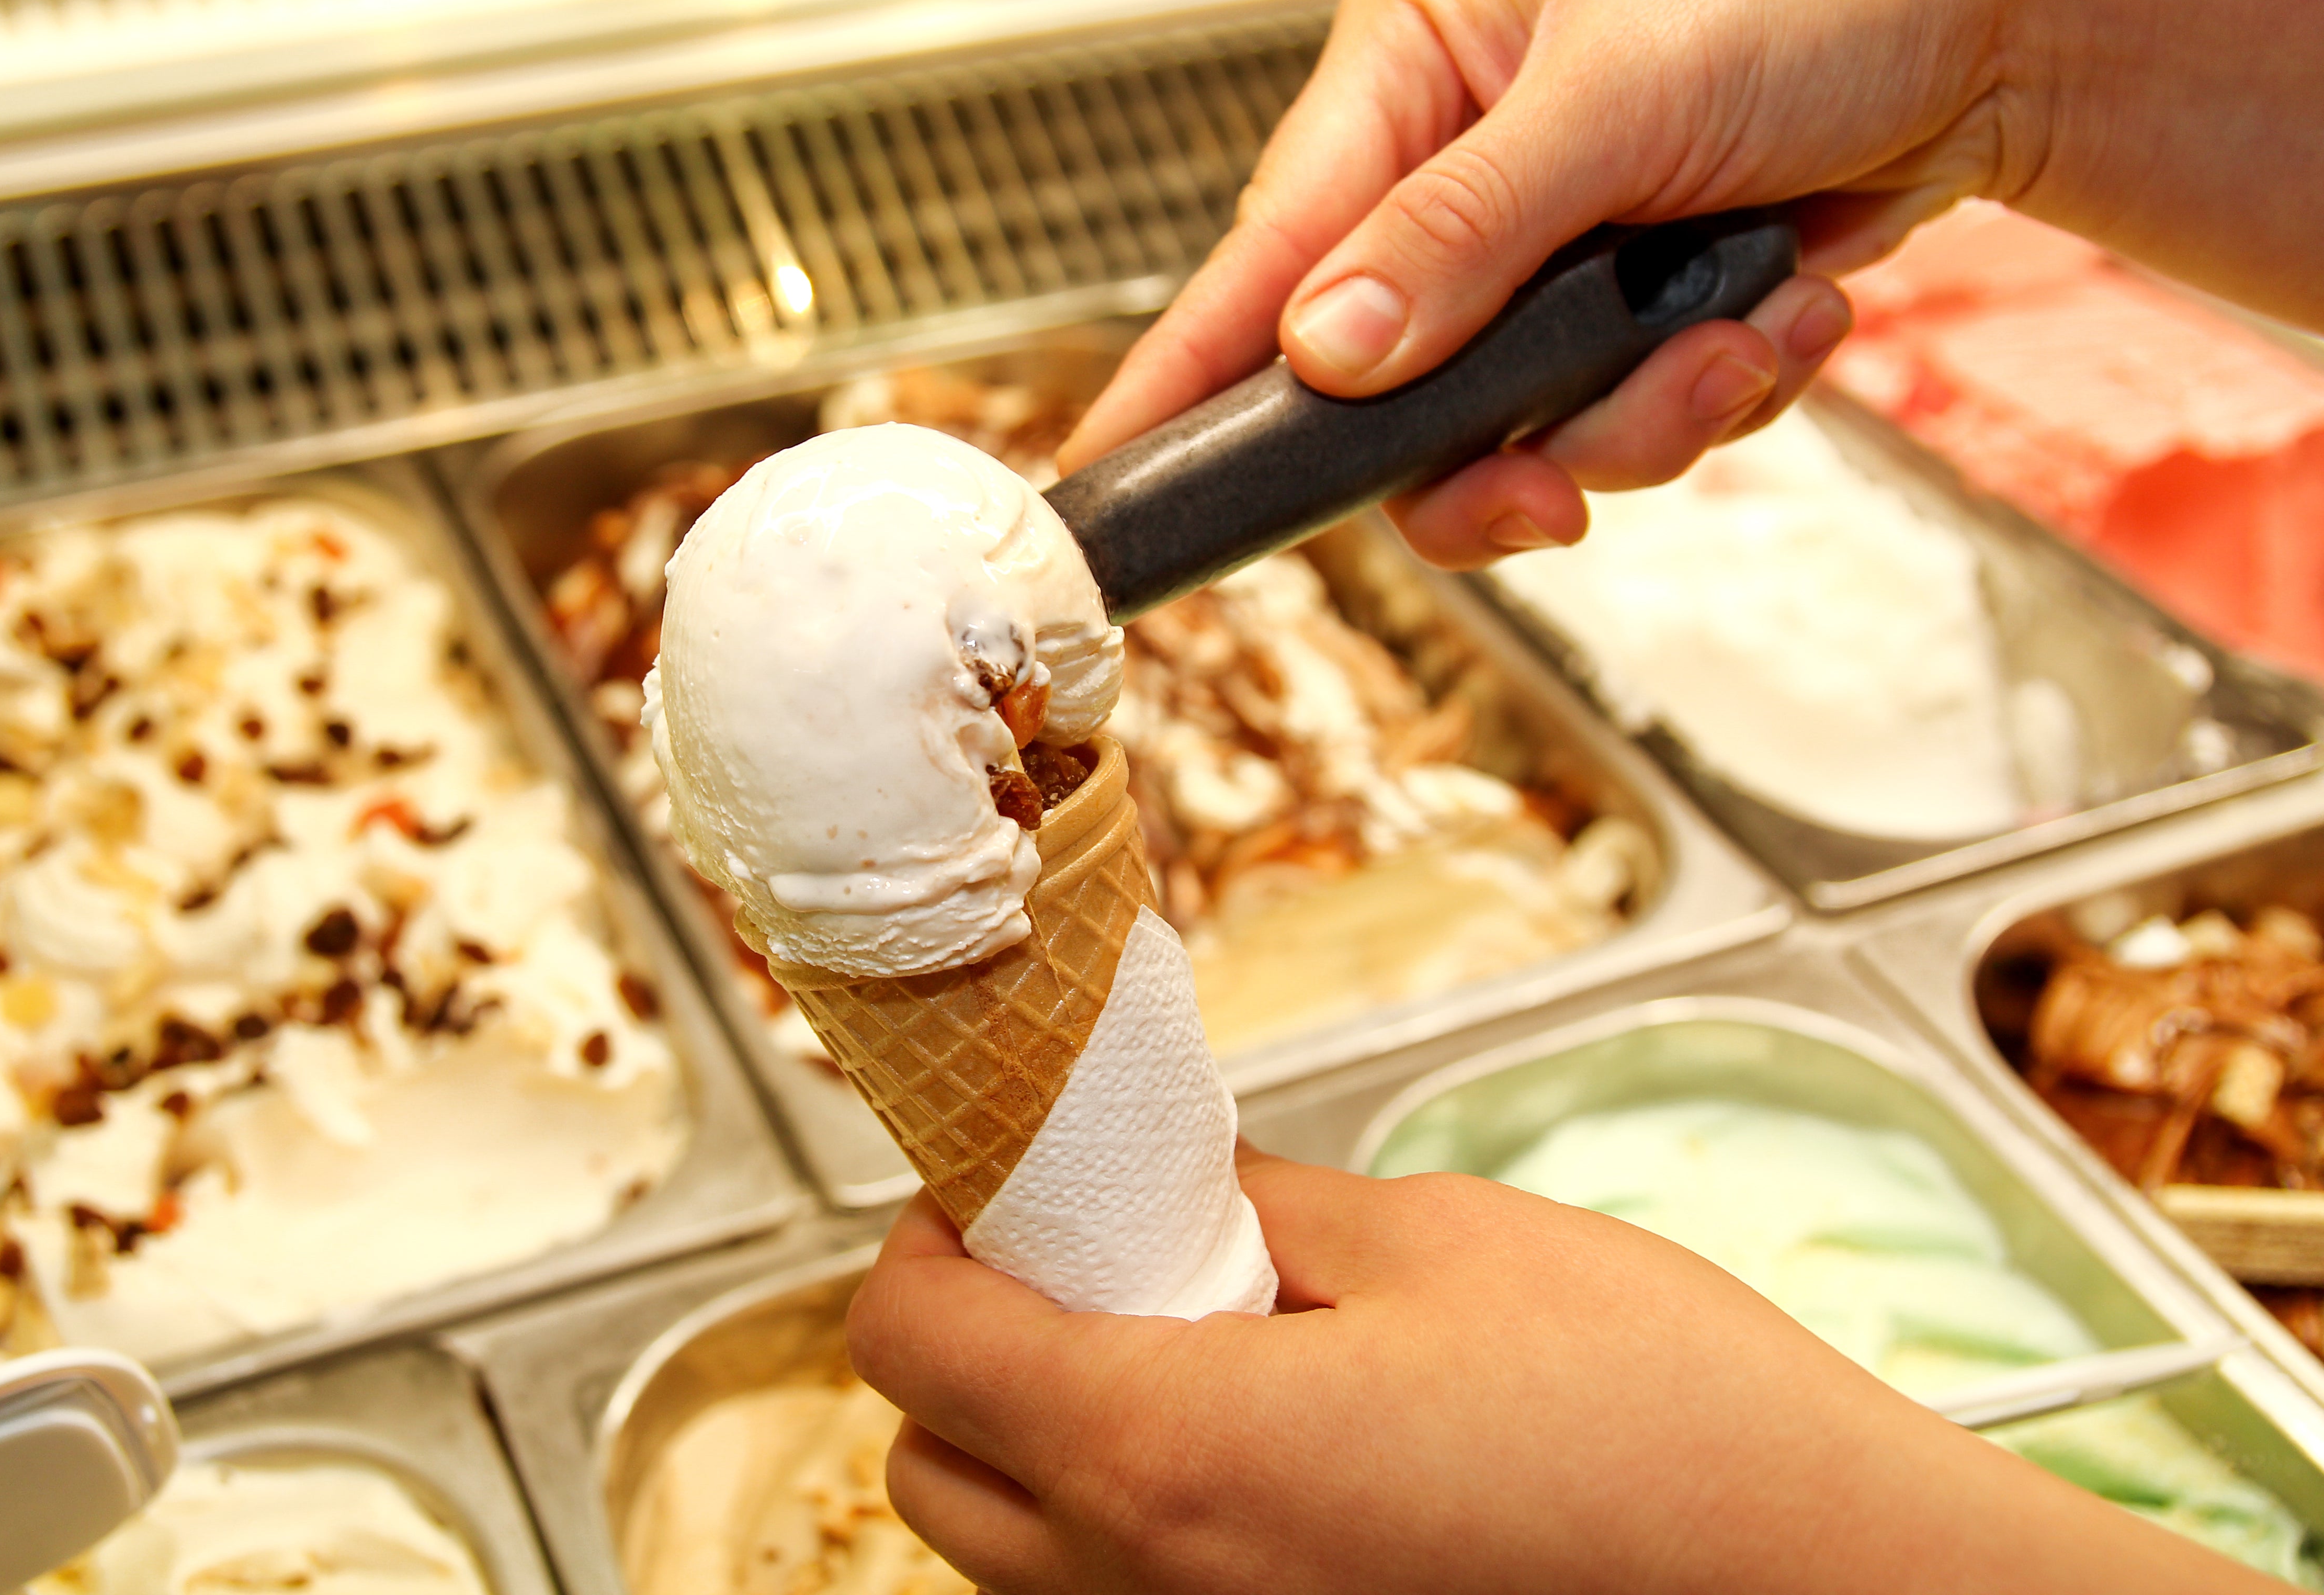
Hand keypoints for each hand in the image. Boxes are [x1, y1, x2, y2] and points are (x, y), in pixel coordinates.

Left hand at [846, 1146, 2284, 1594]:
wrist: (1830, 1586)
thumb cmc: (1667, 1426)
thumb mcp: (1442, 1241)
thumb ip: (1259, 1212)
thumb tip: (1161, 1189)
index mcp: (1169, 1455)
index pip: (910, 1345)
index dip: (932, 1240)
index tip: (997, 1186)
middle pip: (934, 1469)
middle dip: (974, 1346)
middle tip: (1092, 1253)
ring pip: (1020, 1556)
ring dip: (1053, 1439)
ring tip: (1198, 1344)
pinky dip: (1142, 1523)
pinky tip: (1266, 1444)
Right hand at [1060, 0, 2323, 569]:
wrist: (2009, 9)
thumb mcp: (1613, 94)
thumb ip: (1455, 237)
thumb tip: (1322, 352)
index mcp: (1407, 75)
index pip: (1262, 256)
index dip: (1187, 382)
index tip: (1111, 484)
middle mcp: (1455, 174)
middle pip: (1388, 392)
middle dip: (1498, 446)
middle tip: (1557, 487)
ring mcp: (1545, 254)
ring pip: (1513, 432)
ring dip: (1639, 418)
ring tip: (1741, 334)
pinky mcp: (1631, 311)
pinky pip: (1621, 424)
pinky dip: (1709, 394)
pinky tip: (1785, 312)